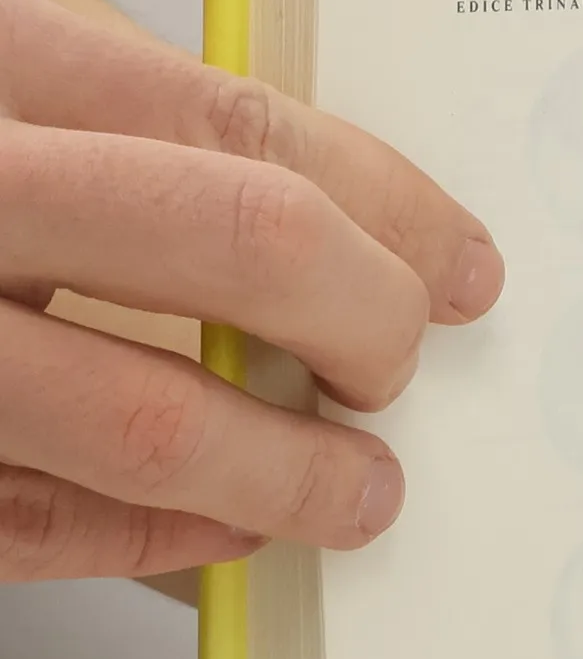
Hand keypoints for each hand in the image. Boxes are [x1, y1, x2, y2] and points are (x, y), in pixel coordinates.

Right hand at [0, 0, 503, 580]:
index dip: (390, 207)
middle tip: (401, 365)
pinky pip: (32, 526)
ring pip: (140, 416)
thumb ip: (128, 119)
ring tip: (358, 491)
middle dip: (365, 321)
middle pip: (235, 244)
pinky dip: (151, 539)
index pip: (242, 128)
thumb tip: (338, 216)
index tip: (463, 268)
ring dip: (286, 472)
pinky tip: (221, 529)